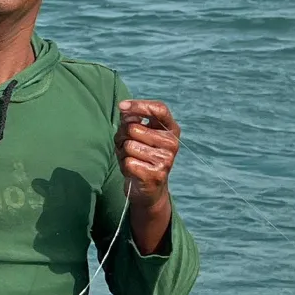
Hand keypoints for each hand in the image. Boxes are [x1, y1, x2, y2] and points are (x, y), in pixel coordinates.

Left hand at [115, 99, 178, 252]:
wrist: (147, 188)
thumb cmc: (140, 156)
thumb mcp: (137, 135)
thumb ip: (131, 120)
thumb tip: (124, 109)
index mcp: (170, 129)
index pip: (159, 109)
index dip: (139, 105)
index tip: (122, 106)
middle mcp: (172, 143)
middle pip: (133, 128)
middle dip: (122, 136)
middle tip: (128, 147)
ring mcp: (166, 159)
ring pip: (129, 145)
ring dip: (123, 152)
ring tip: (132, 158)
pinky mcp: (156, 174)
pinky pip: (128, 162)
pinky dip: (124, 166)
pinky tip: (133, 170)